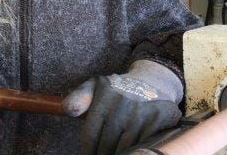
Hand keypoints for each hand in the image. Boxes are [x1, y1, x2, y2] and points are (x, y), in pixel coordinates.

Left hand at [63, 61, 181, 153]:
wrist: (153, 79)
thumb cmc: (118, 88)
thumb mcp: (96, 86)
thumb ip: (79, 97)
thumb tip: (68, 109)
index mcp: (103, 97)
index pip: (90, 135)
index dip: (88, 151)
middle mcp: (121, 104)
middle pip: (107, 146)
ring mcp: (141, 112)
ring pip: (126, 148)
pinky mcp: (159, 118)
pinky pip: (144, 144)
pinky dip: (137, 150)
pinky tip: (132, 151)